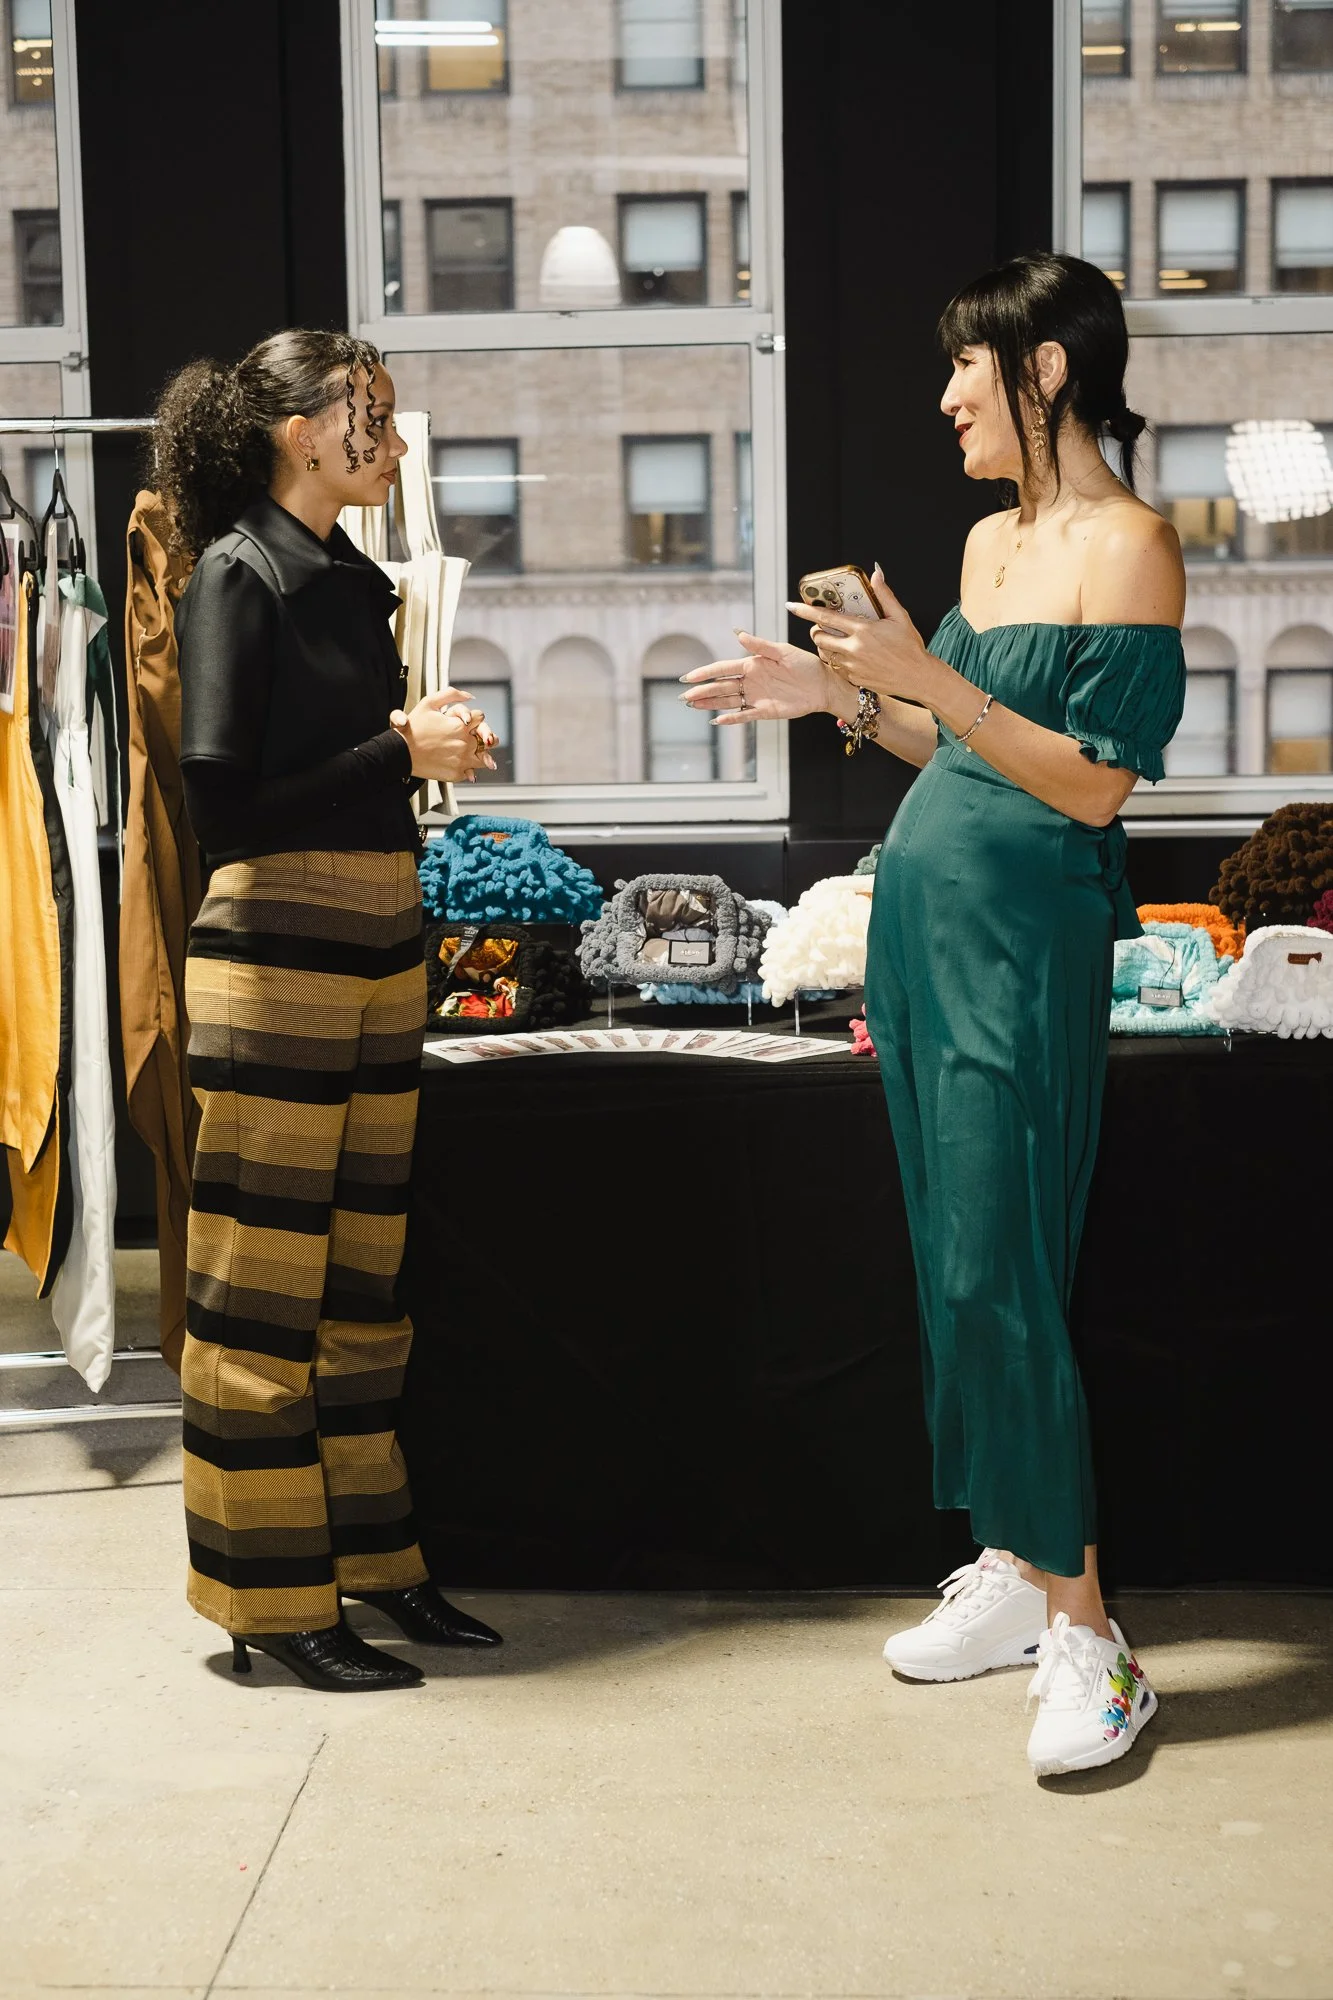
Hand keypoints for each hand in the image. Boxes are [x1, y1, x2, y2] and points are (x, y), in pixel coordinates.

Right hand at [390, 688, 497, 782]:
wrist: (400, 752)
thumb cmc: (413, 728)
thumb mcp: (429, 703)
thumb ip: (451, 694)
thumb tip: (469, 696)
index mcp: (460, 726)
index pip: (481, 718)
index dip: (474, 718)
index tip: (467, 722)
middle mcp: (465, 743)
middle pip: (488, 738)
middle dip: (481, 736)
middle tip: (473, 737)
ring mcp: (462, 760)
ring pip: (484, 757)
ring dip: (479, 753)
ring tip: (468, 751)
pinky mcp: (456, 774)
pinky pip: (471, 771)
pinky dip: (466, 767)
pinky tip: (455, 761)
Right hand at [678, 630, 840, 724]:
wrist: (823, 685)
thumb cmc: (805, 664)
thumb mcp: (783, 651)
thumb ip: (760, 645)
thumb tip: (739, 634)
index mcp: (752, 664)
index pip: (723, 668)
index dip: (705, 673)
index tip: (688, 677)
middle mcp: (751, 681)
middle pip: (721, 687)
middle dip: (702, 691)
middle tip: (684, 696)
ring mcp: (756, 697)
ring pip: (728, 701)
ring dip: (711, 703)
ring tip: (693, 706)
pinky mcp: (765, 711)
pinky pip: (744, 716)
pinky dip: (731, 718)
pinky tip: (718, 720)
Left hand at [786, 565, 942, 707]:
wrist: (918, 677)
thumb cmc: (910, 646)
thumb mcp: (900, 617)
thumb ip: (884, 595)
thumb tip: (876, 573)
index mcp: (862, 630)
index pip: (825, 618)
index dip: (805, 611)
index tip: (791, 606)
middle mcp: (853, 649)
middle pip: (819, 637)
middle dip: (816, 630)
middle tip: (822, 626)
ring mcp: (852, 666)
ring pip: (825, 654)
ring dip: (826, 645)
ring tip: (837, 640)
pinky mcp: (854, 679)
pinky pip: (836, 668)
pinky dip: (837, 660)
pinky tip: (850, 656)